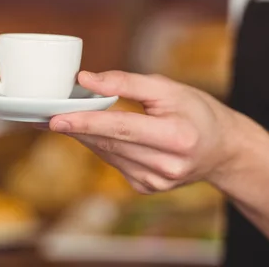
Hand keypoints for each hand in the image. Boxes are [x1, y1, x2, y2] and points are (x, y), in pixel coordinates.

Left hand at [50, 71, 251, 193]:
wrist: (222, 149)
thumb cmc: (197, 111)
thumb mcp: (169, 88)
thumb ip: (127, 82)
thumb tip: (86, 80)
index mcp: (177, 137)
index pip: (122, 127)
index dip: (87, 122)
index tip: (56, 118)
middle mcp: (166, 166)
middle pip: (110, 143)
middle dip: (77, 128)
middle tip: (46, 115)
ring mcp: (156, 182)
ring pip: (108, 155)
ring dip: (86, 136)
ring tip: (66, 119)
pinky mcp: (147, 188)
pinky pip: (115, 163)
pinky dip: (103, 146)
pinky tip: (97, 134)